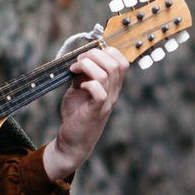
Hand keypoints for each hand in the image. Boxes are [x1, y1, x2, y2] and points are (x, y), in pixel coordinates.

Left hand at [42, 46, 129, 182]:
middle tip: (78, 62)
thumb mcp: (79, 89)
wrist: (72, 143)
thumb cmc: (76, 116)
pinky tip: (78, 86)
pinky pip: (99, 90)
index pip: (122, 61)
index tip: (87, 56)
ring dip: (87, 65)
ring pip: (107, 73)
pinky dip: (88, 83)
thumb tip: (81, 57)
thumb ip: (83, 74)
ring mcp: (107, 102)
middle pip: (116, 63)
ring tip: (74, 70)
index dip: (106, 51)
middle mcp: (114, 93)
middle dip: (94, 54)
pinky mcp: (96, 110)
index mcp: (112, 86)